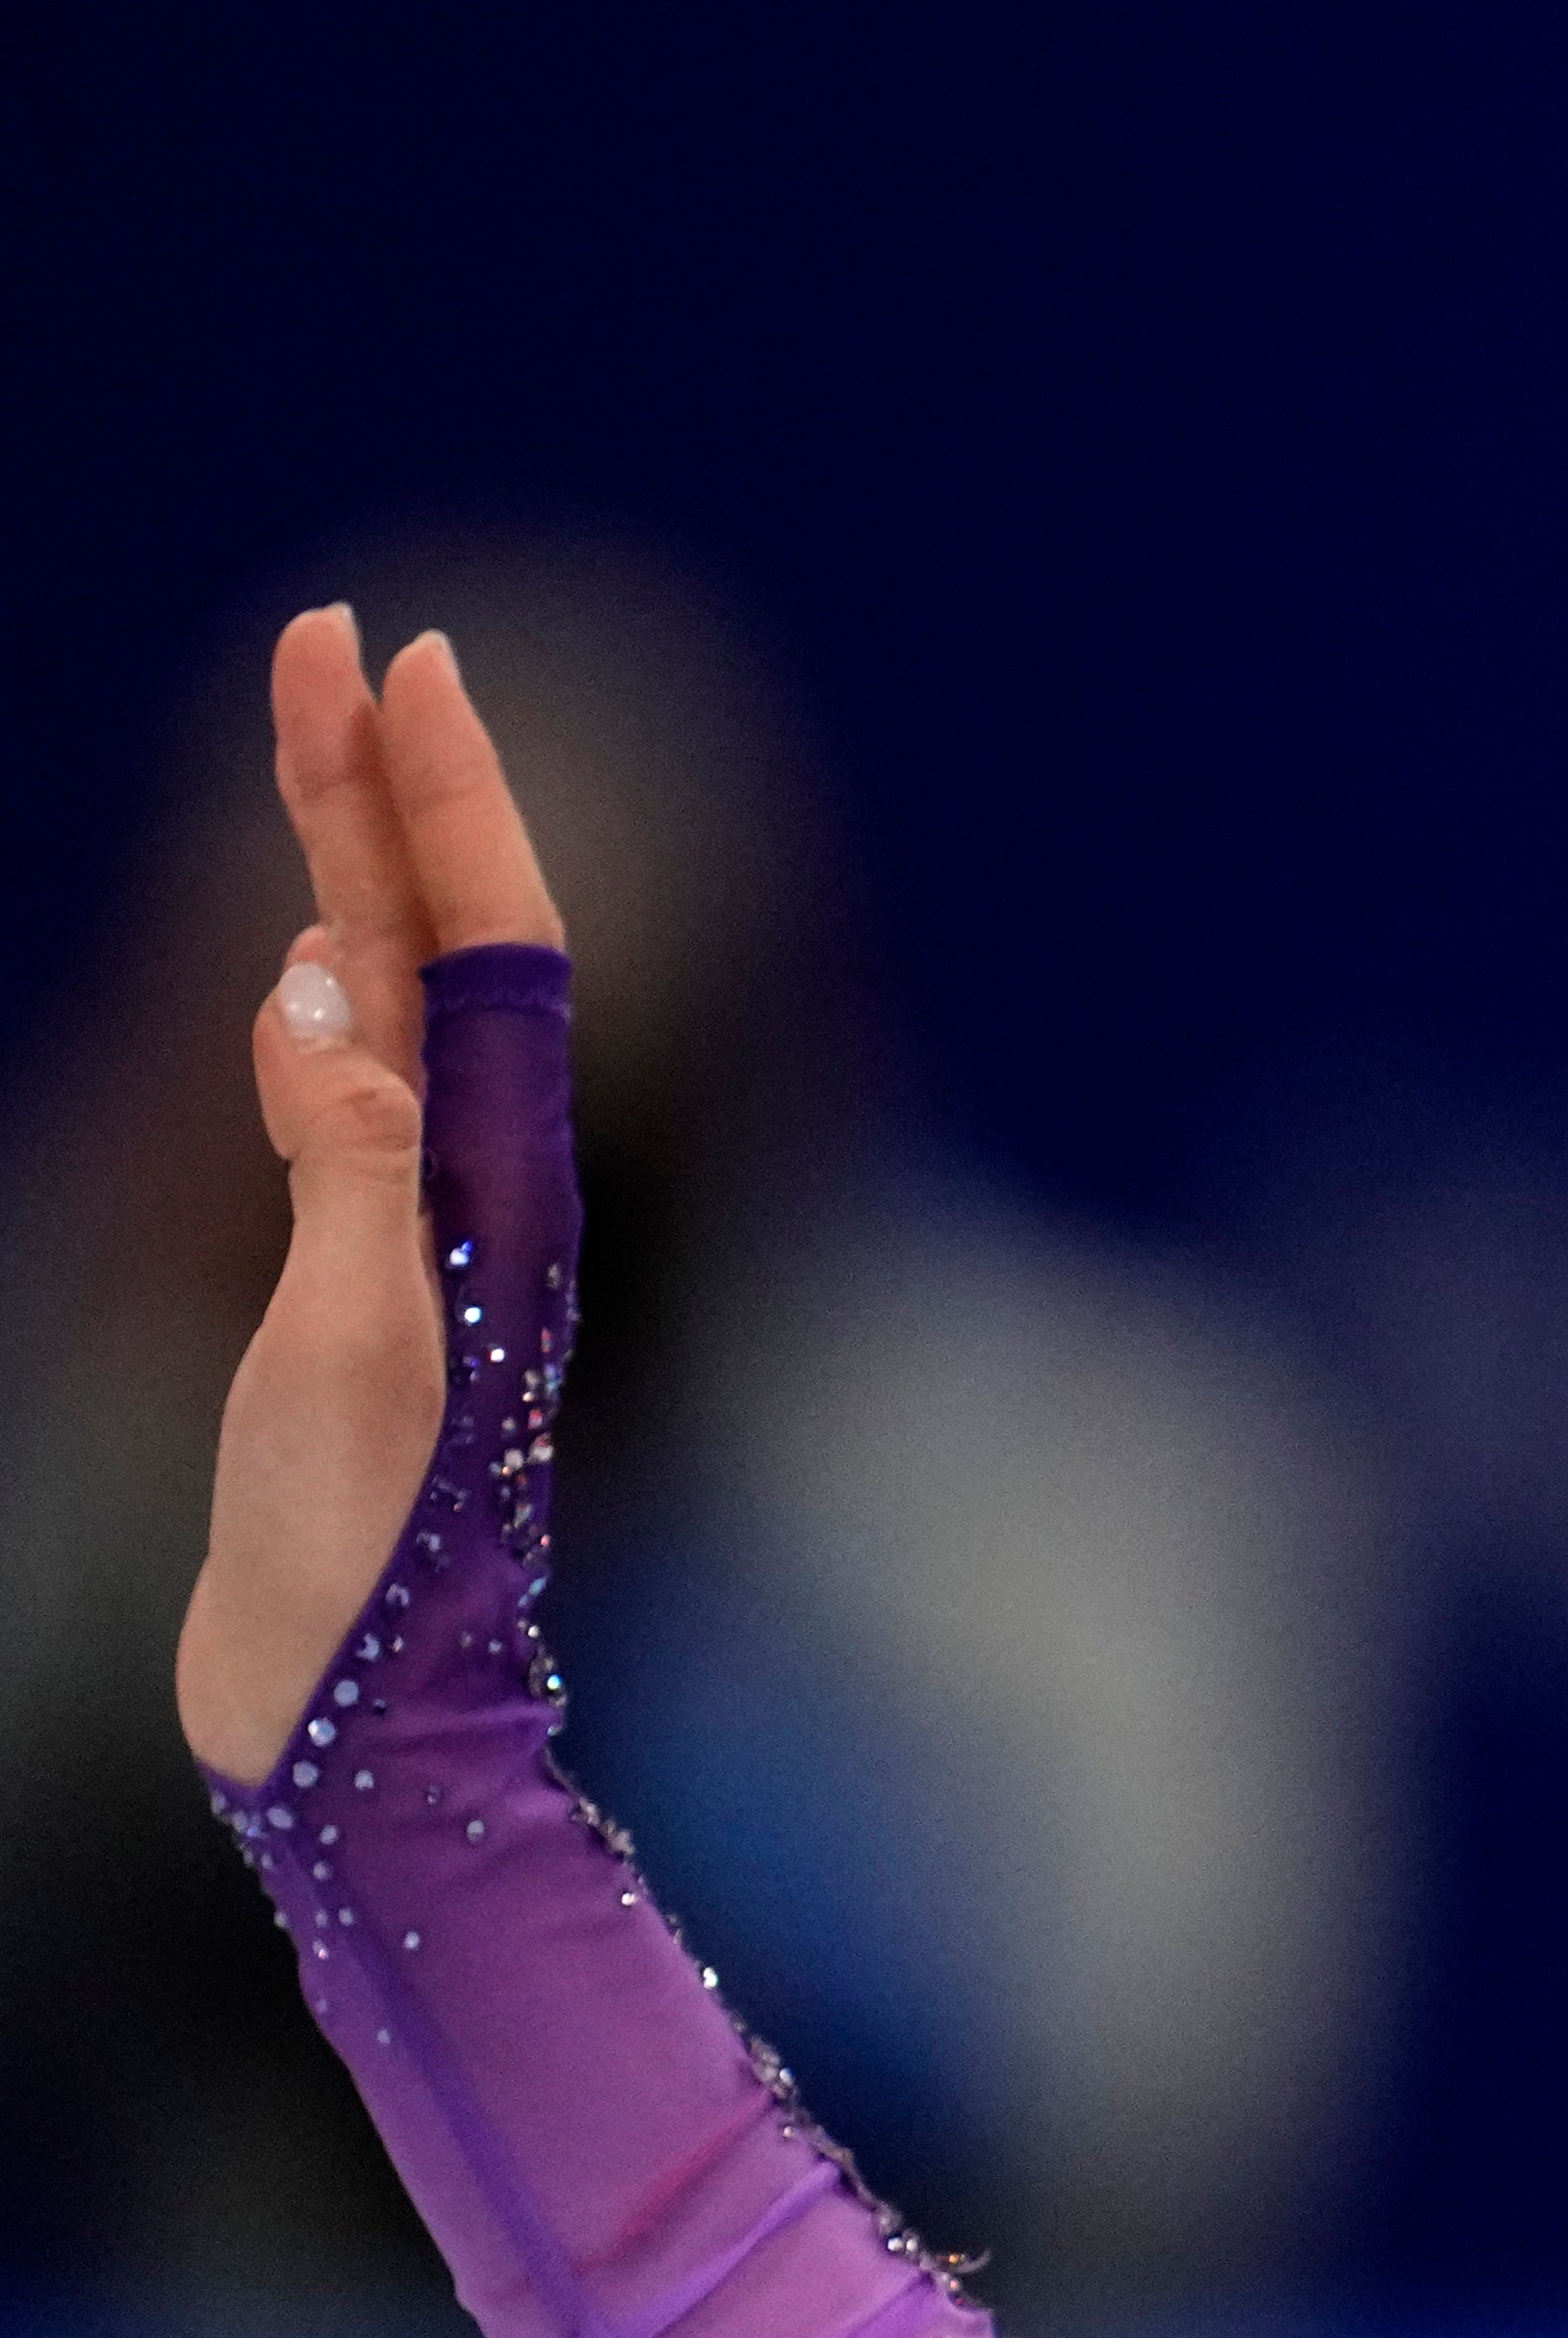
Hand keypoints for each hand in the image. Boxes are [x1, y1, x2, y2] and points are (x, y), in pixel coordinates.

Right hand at [172, 609, 566, 1785]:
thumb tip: (315, 1006)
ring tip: (318, 726)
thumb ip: (344, 1184)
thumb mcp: (359, 1360)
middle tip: (336, 632)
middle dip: (385, 782)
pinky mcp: (354, 1287)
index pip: (489, 949)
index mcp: (490, 1192)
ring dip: (350, 859)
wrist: (356, 1706)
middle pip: (435, 940)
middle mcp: (468, 1191)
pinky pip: (343, 1100)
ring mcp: (410, 1234)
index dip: (448, 801)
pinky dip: (321, 1002)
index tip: (405, 661)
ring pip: (384, 1000)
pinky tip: (306, 957)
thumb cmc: (367, 1559)